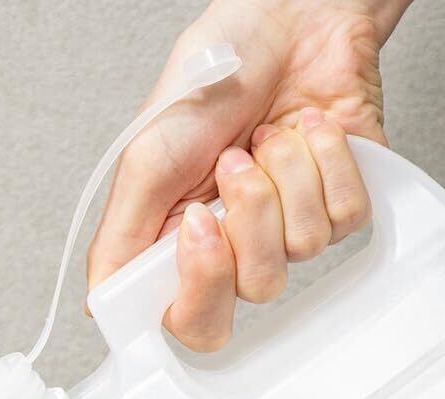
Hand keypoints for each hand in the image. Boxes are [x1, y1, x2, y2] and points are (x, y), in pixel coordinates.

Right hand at [86, 0, 410, 350]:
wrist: (285, 18)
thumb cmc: (214, 75)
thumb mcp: (147, 154)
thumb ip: (122, 236)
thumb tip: (99, 303)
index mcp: (187, 244)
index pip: (197, 322)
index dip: (203, 287)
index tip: (199, 225)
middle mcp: (242, 246)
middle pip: (257, 288)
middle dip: (251, 215)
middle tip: (233, 162)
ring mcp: (294, 227)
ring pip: (304, 246)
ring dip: (286, 173)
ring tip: (267, 133)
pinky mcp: (344, 203)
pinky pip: (345, 213)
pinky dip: (327, 160)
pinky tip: (309, 130)